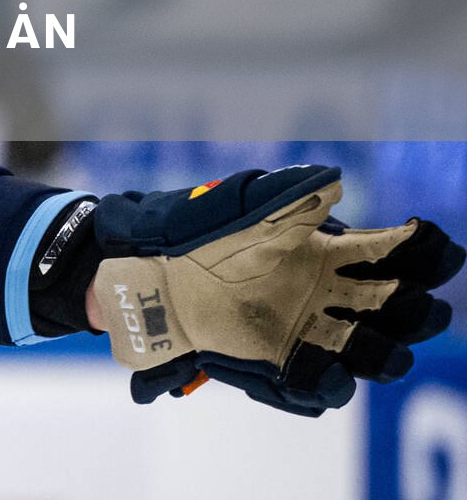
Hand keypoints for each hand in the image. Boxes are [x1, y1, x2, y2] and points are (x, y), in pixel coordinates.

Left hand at [89, 166, 461, 415]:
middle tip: (411, 302)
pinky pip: (318, 386)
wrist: (144, 271)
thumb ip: (290, 197)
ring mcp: (308, 332)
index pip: (394, 254)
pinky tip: (326, 372)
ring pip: (371, 355)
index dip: (422, 252)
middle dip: (416, 310)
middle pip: (399, 310)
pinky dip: (326, 384)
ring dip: (384, 353)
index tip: (425, 243)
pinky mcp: (277, 364)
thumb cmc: (193, 230)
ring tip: (380, 346)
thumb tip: (336, 182)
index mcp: (329, 252)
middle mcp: (329, 295)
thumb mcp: (243, 208)